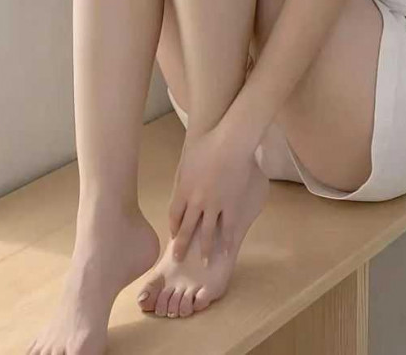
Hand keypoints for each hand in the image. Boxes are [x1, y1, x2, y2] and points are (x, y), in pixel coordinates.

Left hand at [168, 124, 254, 265]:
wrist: (229, 141)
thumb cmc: (208, 142)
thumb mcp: (188, 158)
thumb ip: (184, 174)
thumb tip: (183, 180)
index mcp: (183, 190)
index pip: (174, 214)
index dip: (174, 226)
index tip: (174, 235)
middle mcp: (195, 201)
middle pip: (186, 228)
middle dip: (182, 245)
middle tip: (178, 258)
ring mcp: (214, 205)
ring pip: (207, 233)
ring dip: (205, 249)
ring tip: (205, 262)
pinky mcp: (231, 205)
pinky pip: (228, 227)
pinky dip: (227, 241)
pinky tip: (227, 252)